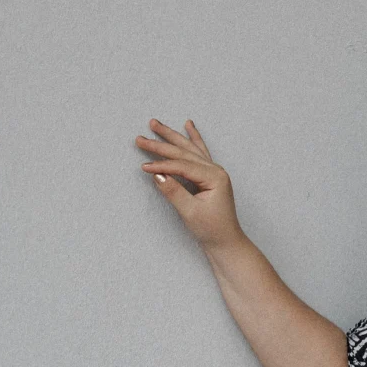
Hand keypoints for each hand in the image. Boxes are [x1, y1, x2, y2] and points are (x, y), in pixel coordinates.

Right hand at [134, 118, 241, 251]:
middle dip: (161, 144)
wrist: (226, 242)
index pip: (182, 166)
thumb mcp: (190, 212)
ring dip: (172, 136)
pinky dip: (193, 138)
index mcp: (215, 177)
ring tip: (155, 124)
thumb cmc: (211, 229)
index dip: (162, 165)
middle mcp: (216, 170)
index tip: (143, 167)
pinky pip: (199, 152)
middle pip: (184, 152)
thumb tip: (157, 175)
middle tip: (140, 138)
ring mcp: (214, 171)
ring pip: (189, 149)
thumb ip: (173, 192)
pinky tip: (189, 125)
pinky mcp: (210, 176)